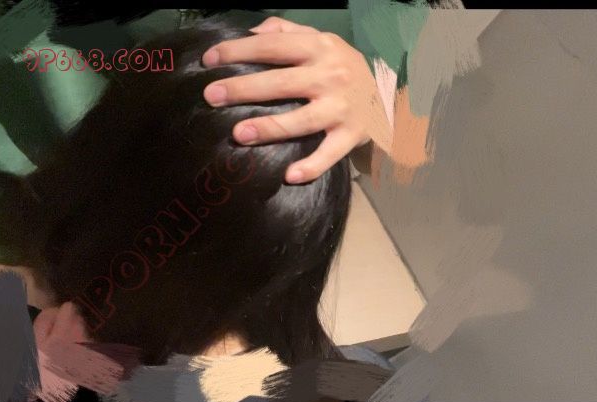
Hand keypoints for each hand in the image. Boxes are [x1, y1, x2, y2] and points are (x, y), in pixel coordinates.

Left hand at [202, 16, 389, 183]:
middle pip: (282, 82)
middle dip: (244, 88)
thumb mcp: (321, 40)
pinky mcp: (351, 136)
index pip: (273, 46)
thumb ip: (286, 32)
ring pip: (302, 119)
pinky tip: (290, 175)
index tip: (209, 60)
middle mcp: (331, 76)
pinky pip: (330, 153)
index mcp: (319, 48)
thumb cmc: (342, 66)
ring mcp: (341, 108)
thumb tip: (250, 32)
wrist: (388, 95)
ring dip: (270, 127)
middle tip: (212, 96)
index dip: (239, 51)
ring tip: (239, 133)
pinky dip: (312, 166)